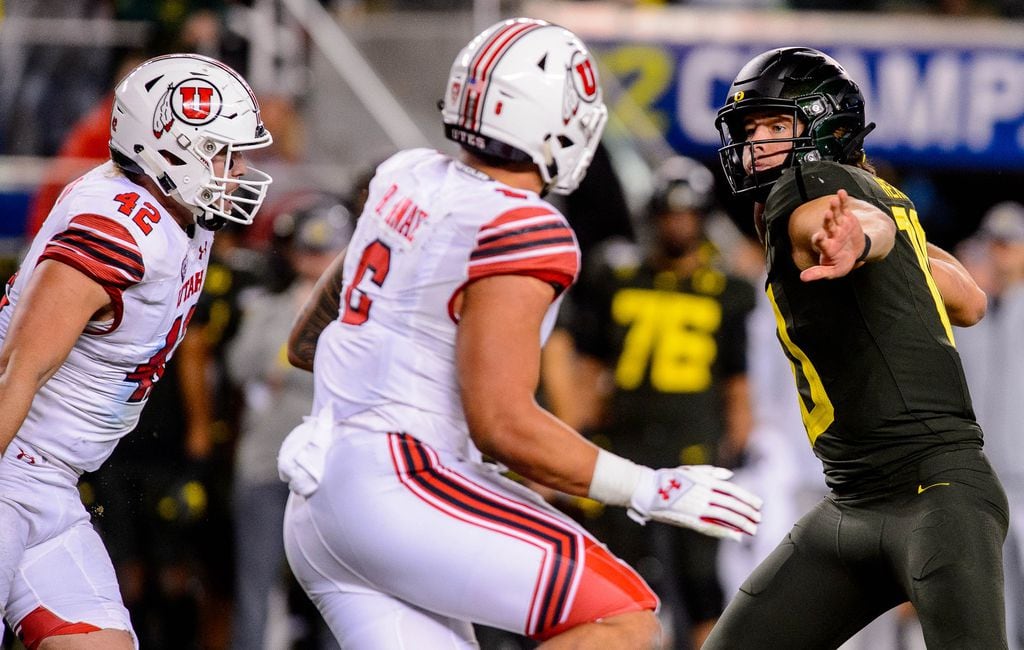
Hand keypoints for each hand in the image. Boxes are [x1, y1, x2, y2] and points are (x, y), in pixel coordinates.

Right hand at [627, 465, 761, 540]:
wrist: (647, 490)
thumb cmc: (668, 479)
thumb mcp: (690, 471)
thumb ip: (711, 472)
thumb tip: (730, 475)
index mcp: (704, 480)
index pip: (732, 490)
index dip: (747, 498)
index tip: (758, 505)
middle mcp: (704, 493)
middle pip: (732, 504)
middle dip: (747, 512)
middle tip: (759, 520)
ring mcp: (697, 507)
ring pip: (725, 515)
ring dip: (741, 523)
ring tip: (753, 530)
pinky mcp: (690, 519)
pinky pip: (711, 527)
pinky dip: (725, 531)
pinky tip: (736, 536)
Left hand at [800, 189, 866, 281]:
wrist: (855, 252)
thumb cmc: (841, 263)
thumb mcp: (833, 272)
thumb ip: (819, 273)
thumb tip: (802, 278)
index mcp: (826, 246)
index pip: (820, 242)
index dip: (819, 239)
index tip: (819, 236)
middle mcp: (830, 234)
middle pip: (828, 226)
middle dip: (828, 220)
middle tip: (827, 215)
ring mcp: (838, 225)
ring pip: (835, 215)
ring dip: (834, 208)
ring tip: (834, 200)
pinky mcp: (847, 218)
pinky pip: (844, 208)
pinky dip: (843, 200)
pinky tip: (841, 192)